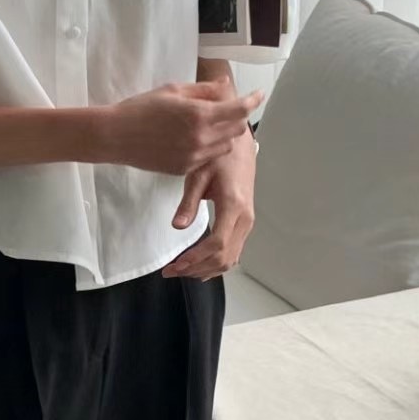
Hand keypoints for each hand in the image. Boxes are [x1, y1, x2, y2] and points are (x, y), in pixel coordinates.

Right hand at [108, 80, 263, 176]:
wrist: (116, 136)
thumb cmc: (141, 108)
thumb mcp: (173, 91)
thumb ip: (203, 90)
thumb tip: (225, 85)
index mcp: (200, 114)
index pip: (239, 109)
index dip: (253, 100)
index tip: (259, 94)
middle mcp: (201, 137)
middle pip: (237, 129)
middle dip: (238, 117)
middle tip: (228, 108)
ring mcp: (194, 156)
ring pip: (225, 147)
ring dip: (224, 134)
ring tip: (209, 125)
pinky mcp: (185, 169)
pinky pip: (208, 158)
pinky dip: (208, 148)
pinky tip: (193, 139)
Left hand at [162, 125, 256, 280]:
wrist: (240, 148)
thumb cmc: (220, 157)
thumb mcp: (198, 175)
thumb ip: (188, 203)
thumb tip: (177, 226)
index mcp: (234, 205)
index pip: (218, 243)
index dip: (196, 258)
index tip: (177, 264)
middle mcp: (244, 218)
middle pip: (223, 257)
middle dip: (196, 268)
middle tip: (171, 271)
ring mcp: (247, 223)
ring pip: (230, 259)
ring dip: (205, 270)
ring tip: (181, 271)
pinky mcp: (244, 224)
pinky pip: (234, 252)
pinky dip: (216, 264)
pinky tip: (200, 268)